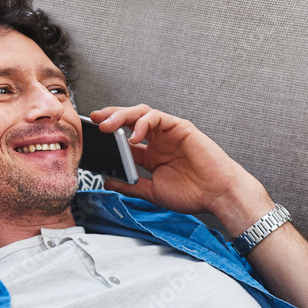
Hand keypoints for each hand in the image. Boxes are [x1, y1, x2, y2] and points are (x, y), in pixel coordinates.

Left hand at [89, 105, 272, 234]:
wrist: (217, 194)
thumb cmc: (192, 194)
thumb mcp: (152, 192)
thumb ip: (130, 185)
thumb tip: (107, 180)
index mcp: (152, 155)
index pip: (124, 139)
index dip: (107, 137)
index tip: (90, 138)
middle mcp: (159, 141)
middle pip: (129, 121)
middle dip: (110, 119)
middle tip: (94, 123)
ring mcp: (169, 132)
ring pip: (140, 113)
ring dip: (121, 116)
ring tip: (107, 125)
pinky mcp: (180, 127)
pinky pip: (156, 117)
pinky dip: (142, 123)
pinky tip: (134, 136)